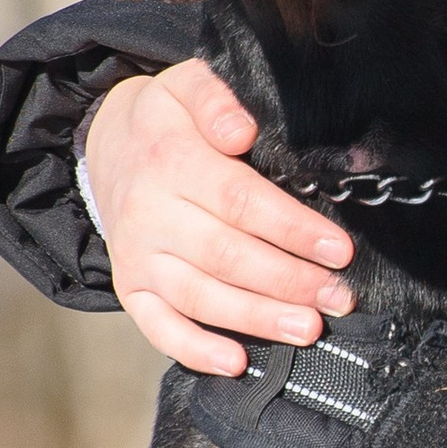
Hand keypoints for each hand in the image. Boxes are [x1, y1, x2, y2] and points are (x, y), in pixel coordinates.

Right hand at [81, 58, 353, 373]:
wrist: (108, 147)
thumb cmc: (168, 122)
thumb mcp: (187, 85)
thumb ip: (216, 98)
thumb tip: (240, 130)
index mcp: (172, 162)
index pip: (241, 202)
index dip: (292, 229)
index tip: (338, 248)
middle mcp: (150, 215)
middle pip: (227, 256)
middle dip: (289, 281)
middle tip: (338, 297)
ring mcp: (138, 257)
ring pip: (201, 296)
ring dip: (257, 318)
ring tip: (307, 328)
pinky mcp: (131, 286)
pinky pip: (159, 326)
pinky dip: (195, 349)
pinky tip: (237, 362)